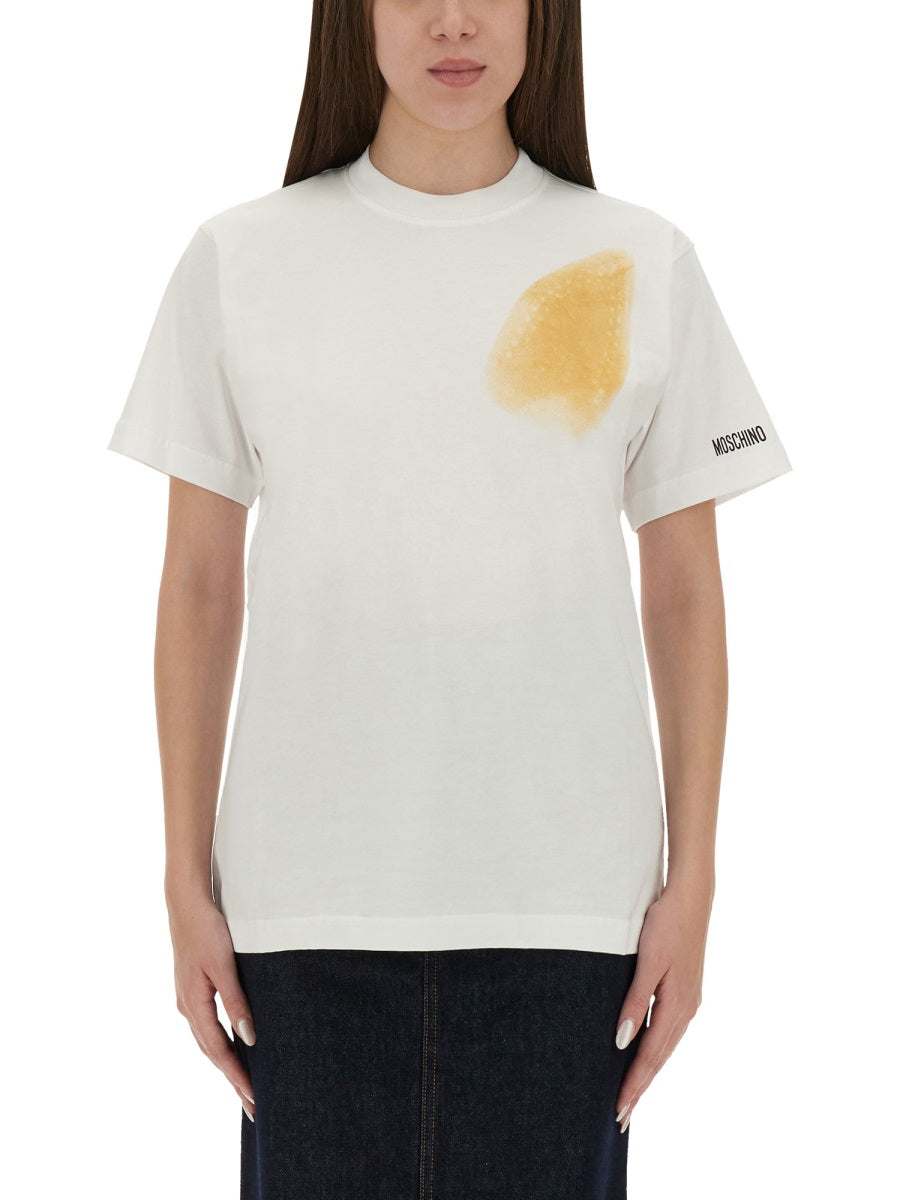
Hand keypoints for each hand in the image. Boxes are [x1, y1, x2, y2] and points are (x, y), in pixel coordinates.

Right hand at [167, 887, 257, 1121]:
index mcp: (194, 1005)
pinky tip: (234, 1047)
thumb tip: (249, 1038)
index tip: (253, 1098)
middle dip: (233, 1080)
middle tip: (253, 1106)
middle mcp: (188, 1008)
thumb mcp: (224, 965)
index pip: (218, 1052)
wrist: (186, 902)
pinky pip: (208, 1026)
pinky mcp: (193, 990)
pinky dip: (221, 1043)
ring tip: (246, 1086)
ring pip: (209, 1041)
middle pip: (212, 1053)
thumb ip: (237, 1001)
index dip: (237, 1076)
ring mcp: (188, 1000)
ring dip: (227, 1064)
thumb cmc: (206, 930)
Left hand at [613, 879, 712, 1130]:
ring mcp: (688, 1002)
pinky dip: (656, 1051)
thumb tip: (622, 1041)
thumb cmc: (666, 924)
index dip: (633, 1085)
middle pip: (659, 1059)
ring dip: (648, 1073)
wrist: (691, 897)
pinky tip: (646, 1055)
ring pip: (665, 1048)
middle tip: (621, 1118)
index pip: (650, 1056)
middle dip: (640, 1088)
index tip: (618, 1111)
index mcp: (677, 1006)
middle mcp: (686, 1010)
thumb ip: (635, 1001)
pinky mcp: (685, 992)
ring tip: (631, 1095)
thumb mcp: (647, 961)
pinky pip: (668, 1032)